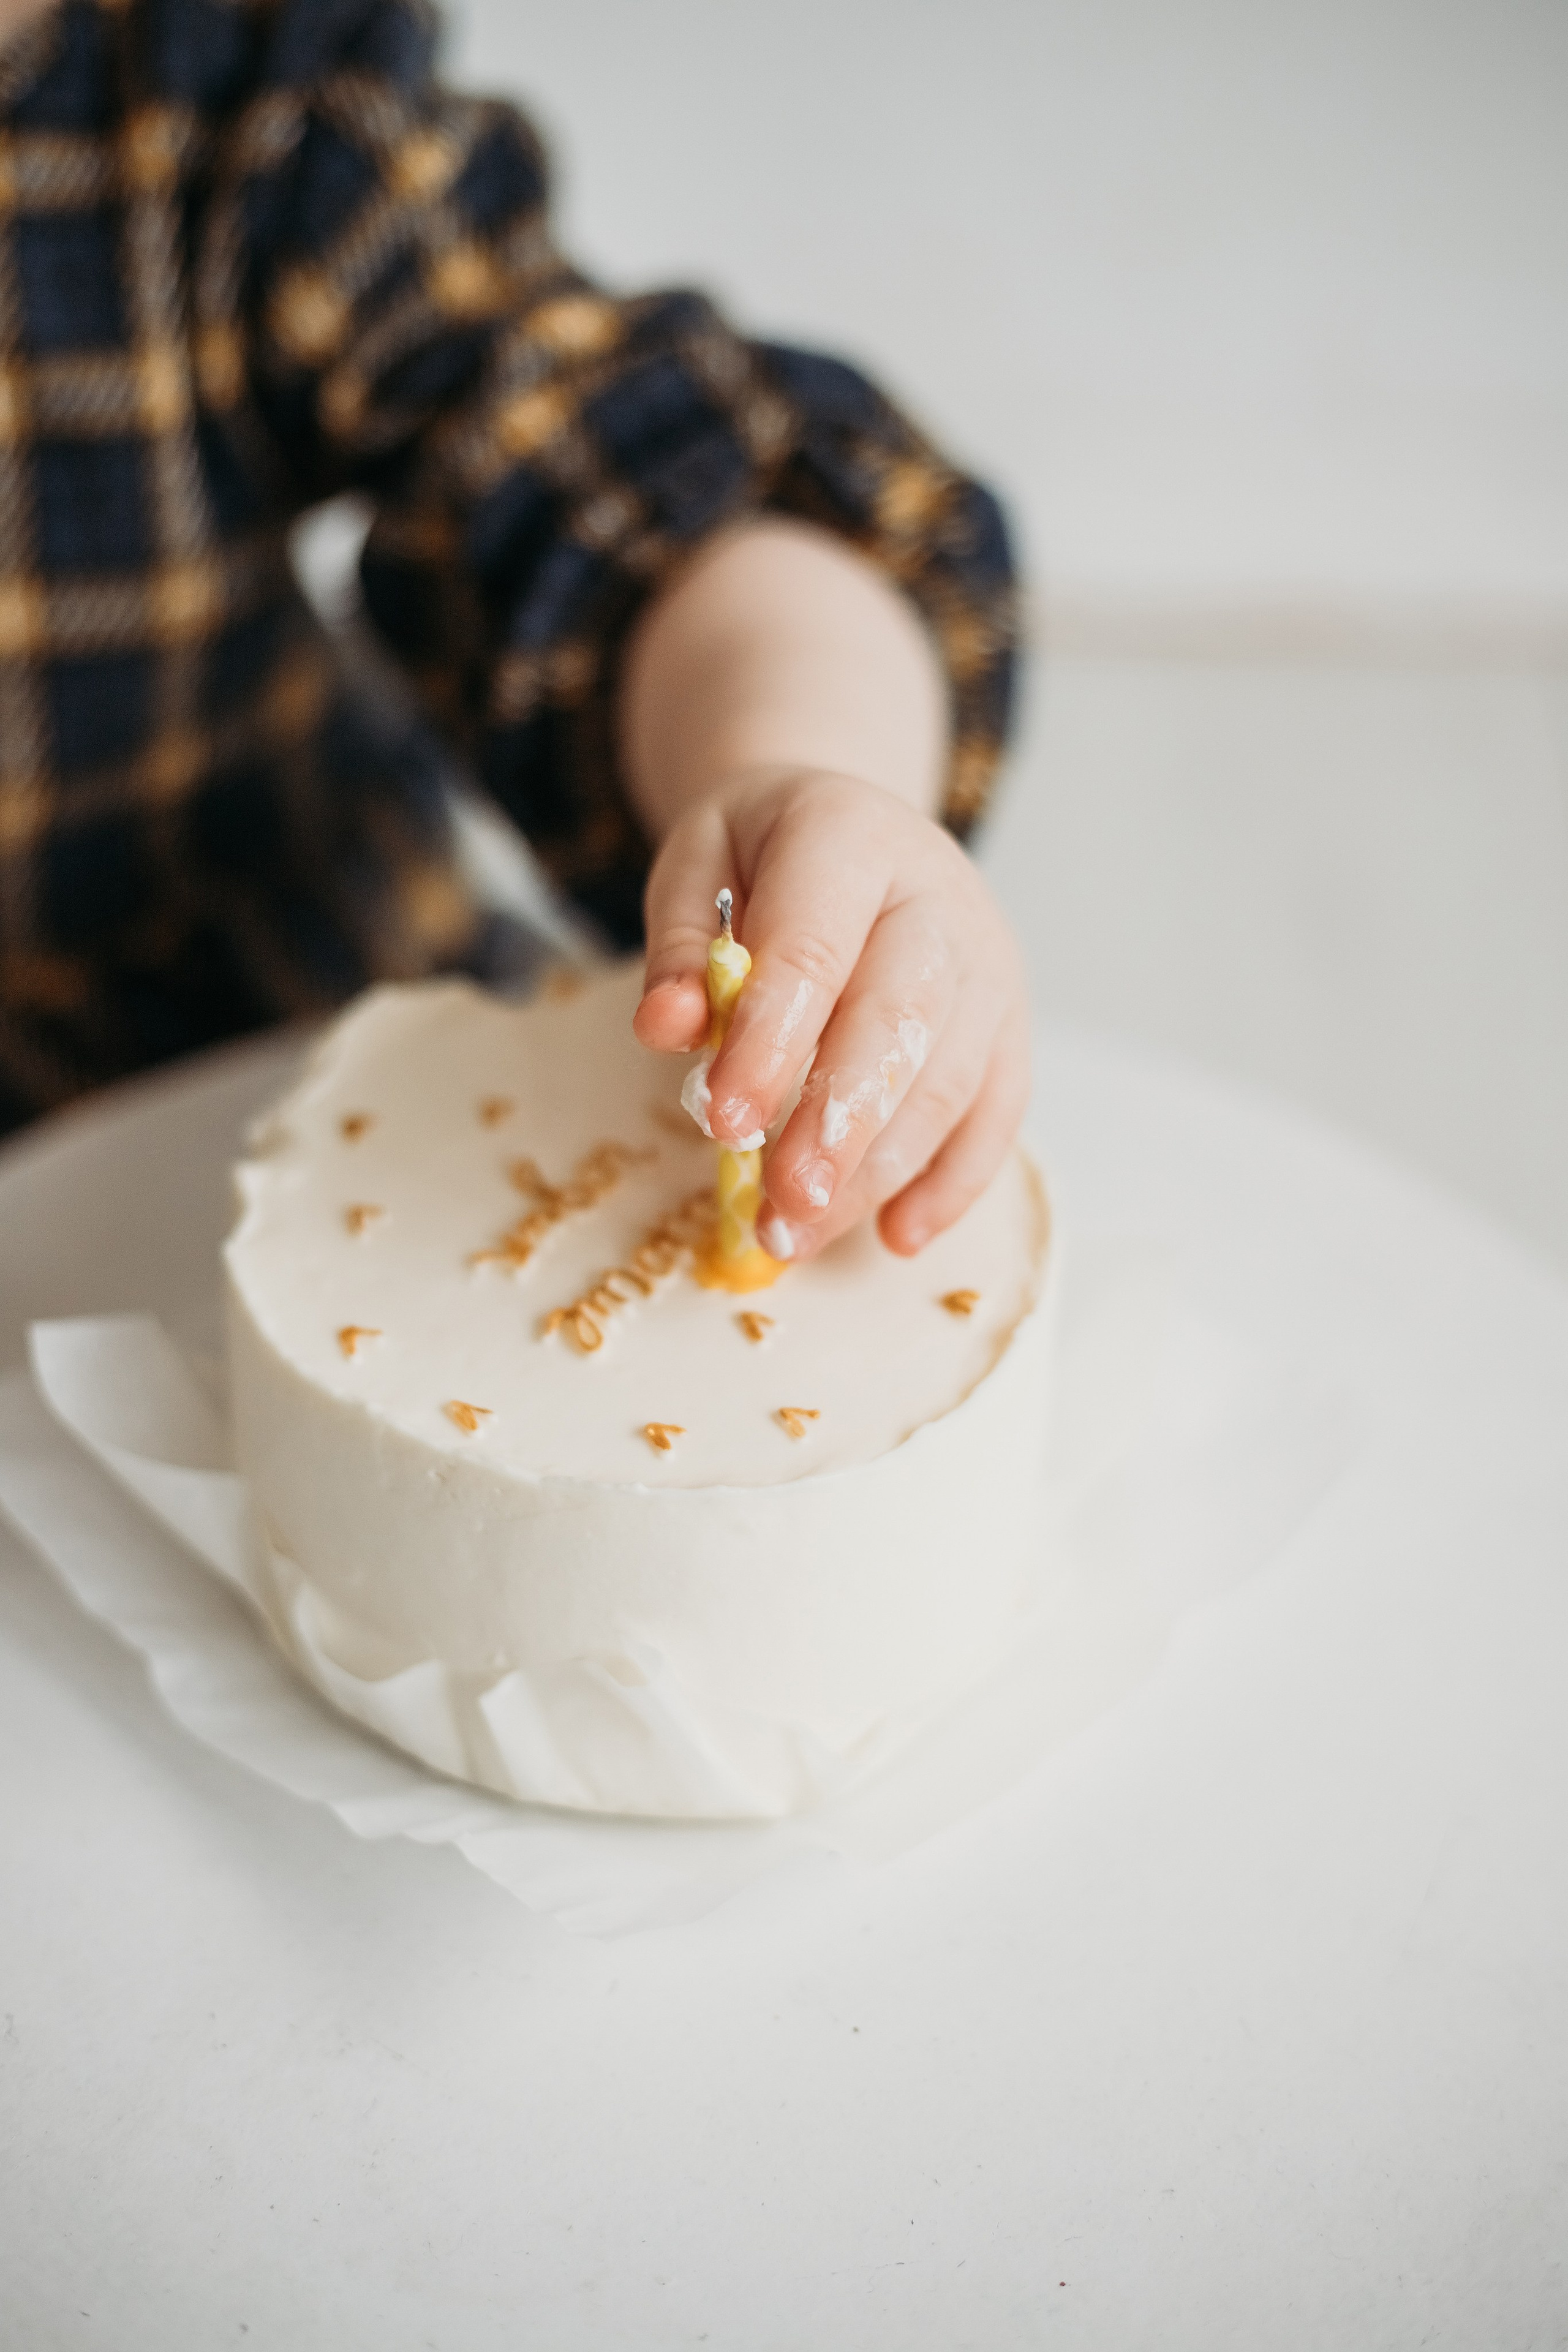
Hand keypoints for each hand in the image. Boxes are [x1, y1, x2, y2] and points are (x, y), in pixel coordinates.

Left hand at [633, 768, 1029, 1261]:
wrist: (856, 828)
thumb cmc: (766, 856)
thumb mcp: (696, 868)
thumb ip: (680, 949)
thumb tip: (665, 1028)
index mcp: (850, 839)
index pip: (813, 951)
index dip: (769, 1042)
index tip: (723, 1122)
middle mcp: (938, 899)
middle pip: (898, 1024)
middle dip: (836, 1127)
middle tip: (781, 1206)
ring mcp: (988, 964)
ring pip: (948, 1080)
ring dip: (876, 1172)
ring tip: (800, 1234)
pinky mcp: (1011, 1022)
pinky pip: (997, 1111)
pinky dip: (951, 1182)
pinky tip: (895, 1236)